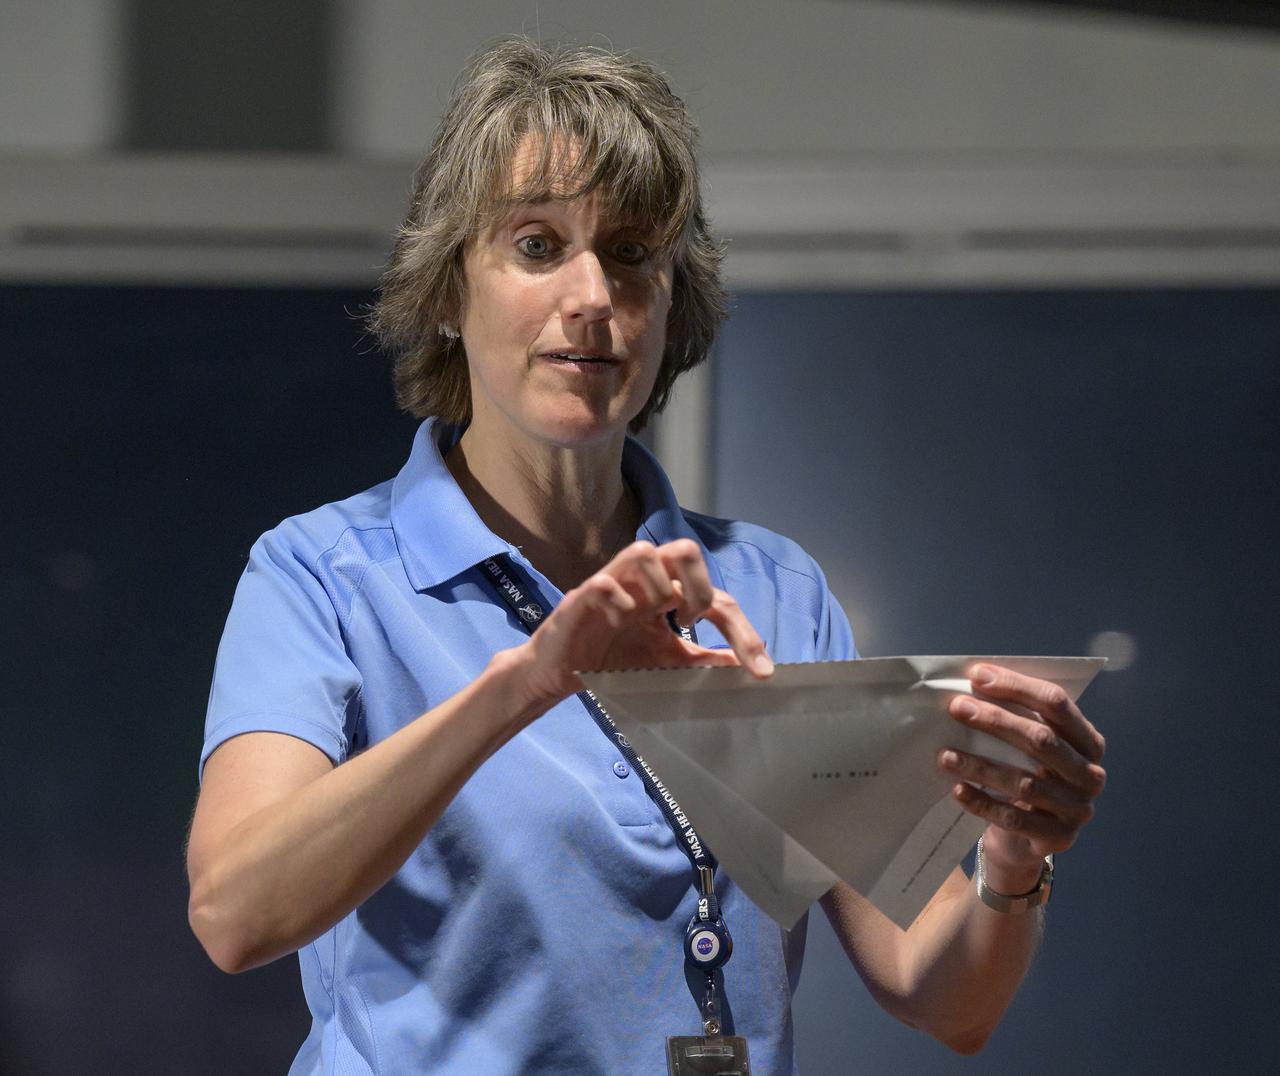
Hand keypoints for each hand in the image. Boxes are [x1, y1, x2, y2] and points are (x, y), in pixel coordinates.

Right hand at [513, 539, 773, 711]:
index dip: (742, 630)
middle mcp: (643, 581)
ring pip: (644, 550)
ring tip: (659, 618)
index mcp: (667, 592)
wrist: (561, 672)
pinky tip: (622, 621)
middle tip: (695, 621)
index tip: (761, 669)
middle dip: (700, 585)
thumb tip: (744, 663)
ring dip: (660, 585)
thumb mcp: (667, 660)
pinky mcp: (582, 597)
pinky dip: (618, 598)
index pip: (715, 596)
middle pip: (683, 549)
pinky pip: (603, 582)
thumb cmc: (613, 658)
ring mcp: (613, 584)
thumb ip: (702, 658)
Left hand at [937, 663, 1106, 887]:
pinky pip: (1014, 819)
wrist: (1029, 837)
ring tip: (945, 755)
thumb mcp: (1031, 747)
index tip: (977, 676)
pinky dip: (983, 803)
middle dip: (996, 721)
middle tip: (957, 708)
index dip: (1017, 686)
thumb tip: (972, 682)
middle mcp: (1090, 775)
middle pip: (1042, 740)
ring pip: (1024, 783)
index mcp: (1088, 741)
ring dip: (981, 766)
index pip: (1056, 704)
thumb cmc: (1028, 775)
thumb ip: (1016, 718)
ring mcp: (1077, 809)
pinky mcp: (1057, 838)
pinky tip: (957, 789)